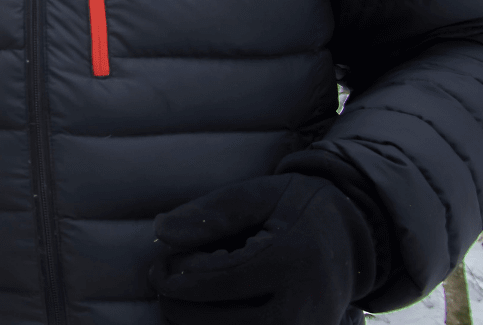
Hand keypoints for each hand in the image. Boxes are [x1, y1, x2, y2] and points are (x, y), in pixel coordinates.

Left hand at [149, 173, 377, 324]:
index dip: (178, 278)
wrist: (353, 239)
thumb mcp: (257, 196)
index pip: (217, 281)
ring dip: (199, 323)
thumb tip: (160, 232)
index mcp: (289, 261)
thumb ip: (210, 213)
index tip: (156, 269)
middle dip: (181, 305)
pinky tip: (212, 311)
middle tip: (165, 282)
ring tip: (186, 297)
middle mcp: (302, 306)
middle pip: (220, 320)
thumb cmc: (296, 210)